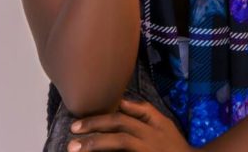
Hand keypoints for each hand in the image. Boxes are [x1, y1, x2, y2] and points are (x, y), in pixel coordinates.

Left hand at [67, 98, 193, 151]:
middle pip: (119, 127)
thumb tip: (122, 101)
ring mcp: (146, 150)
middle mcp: (148, 136)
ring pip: (120, 143)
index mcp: (151, 124)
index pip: (123, 117)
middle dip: (94, 128)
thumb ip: (144, 111)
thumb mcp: (164, 123)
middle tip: (72, 132)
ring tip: (76, 148)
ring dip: (96, 143)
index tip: (78, 123)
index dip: (100, 119)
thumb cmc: (174, 144)